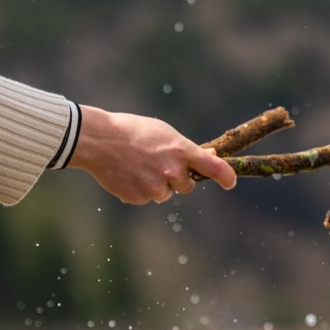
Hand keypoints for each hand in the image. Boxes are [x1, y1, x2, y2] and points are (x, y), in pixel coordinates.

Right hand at [69, 105, 236, 203]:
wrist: (98, 141)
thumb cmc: (132, 131)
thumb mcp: (163, 132)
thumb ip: (185, 148)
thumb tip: (210, 154)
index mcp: (181, 150)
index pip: (214, 167)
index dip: (226, 176)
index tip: (230, 182)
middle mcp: (172, 171)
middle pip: (187, 185)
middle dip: (177, 178)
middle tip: (158, 163)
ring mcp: (155, 187)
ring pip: (165, 194)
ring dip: (157, 185)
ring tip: (137, 166)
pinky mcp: (139, 198)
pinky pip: (146, 198)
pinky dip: (139, 189)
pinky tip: (127, 174)